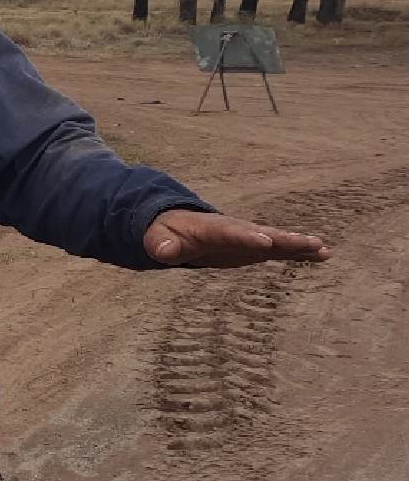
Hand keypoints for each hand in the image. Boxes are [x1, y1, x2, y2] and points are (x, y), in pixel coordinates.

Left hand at [144, 209, 331, 266]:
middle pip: (263, 233)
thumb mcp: (157, 238)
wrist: (179, 225)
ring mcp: (249, 238)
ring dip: (299, 245)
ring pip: (277, 240)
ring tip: (323, 249)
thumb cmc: (167, 233)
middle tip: (309, 242)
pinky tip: (323, 255)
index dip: (247, 237)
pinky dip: (300, 252)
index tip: (266, 241)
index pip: (231, 233)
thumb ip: (160, 244)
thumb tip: (164, 250)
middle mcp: (236, 230)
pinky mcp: (256, 247)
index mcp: (212, 228)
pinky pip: (281, 249)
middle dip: (284, 239)